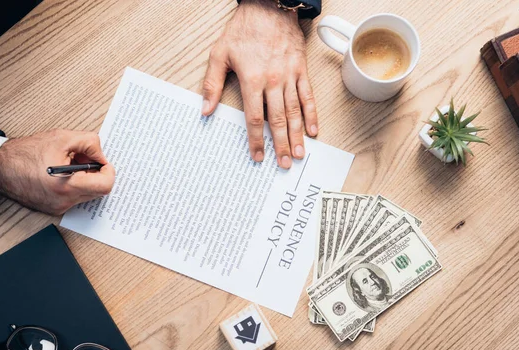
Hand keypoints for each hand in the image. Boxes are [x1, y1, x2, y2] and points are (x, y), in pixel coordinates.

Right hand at [0, 129, 114, 214]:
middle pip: (98, 190)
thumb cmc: (25, 153)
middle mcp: (64, 201)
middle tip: (83, 158)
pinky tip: (61, 173)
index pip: (105, 186)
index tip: (103, 162)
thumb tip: (101, 154)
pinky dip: (75, 185)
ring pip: (87, 194)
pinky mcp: (53, 209)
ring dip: (85, 178)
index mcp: (67, 185)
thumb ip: (89, 143)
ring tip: (69, 163)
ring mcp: (58, 207)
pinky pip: (74, 198)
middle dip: (96, 172)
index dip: (109, 172)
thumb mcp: (62, 137)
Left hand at [202, 0, 317, 168]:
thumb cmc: (243, 30)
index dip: (256, 140)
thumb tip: (205, 110)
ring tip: (299, 155)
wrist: (269, 6)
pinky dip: (312, 114)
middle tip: (283, 164)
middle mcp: (273, 81)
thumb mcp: (219, 54)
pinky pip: (308, 96)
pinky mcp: (300, 69)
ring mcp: (289, 76)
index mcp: (252, 80)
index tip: (258, 156)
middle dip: (280, 145)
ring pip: (294, 111)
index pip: (254, 118)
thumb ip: (212, 84)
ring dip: (297, 135)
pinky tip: (313, 131)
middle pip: (277, 120)